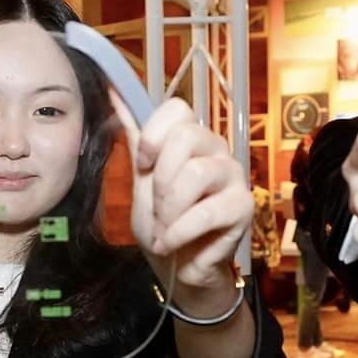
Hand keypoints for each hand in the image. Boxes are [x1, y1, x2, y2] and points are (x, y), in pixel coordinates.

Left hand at [116, 94, 249, 301]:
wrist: (176, 267)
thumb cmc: (162, 222)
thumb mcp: (141, 178)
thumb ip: (136, 136)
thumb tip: (113, 90)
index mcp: (191, 139)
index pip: (178, 109)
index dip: (154, 133)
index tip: (143, 163)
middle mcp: (216, 150)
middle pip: (187, 137)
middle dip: (160, 178)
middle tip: (156, 207)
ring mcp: (234, 176)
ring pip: (196, 173)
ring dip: (169, 209)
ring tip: (164, 228)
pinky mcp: (244, 206)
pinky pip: (207, 211)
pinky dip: (180, 231)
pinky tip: (171, 242)